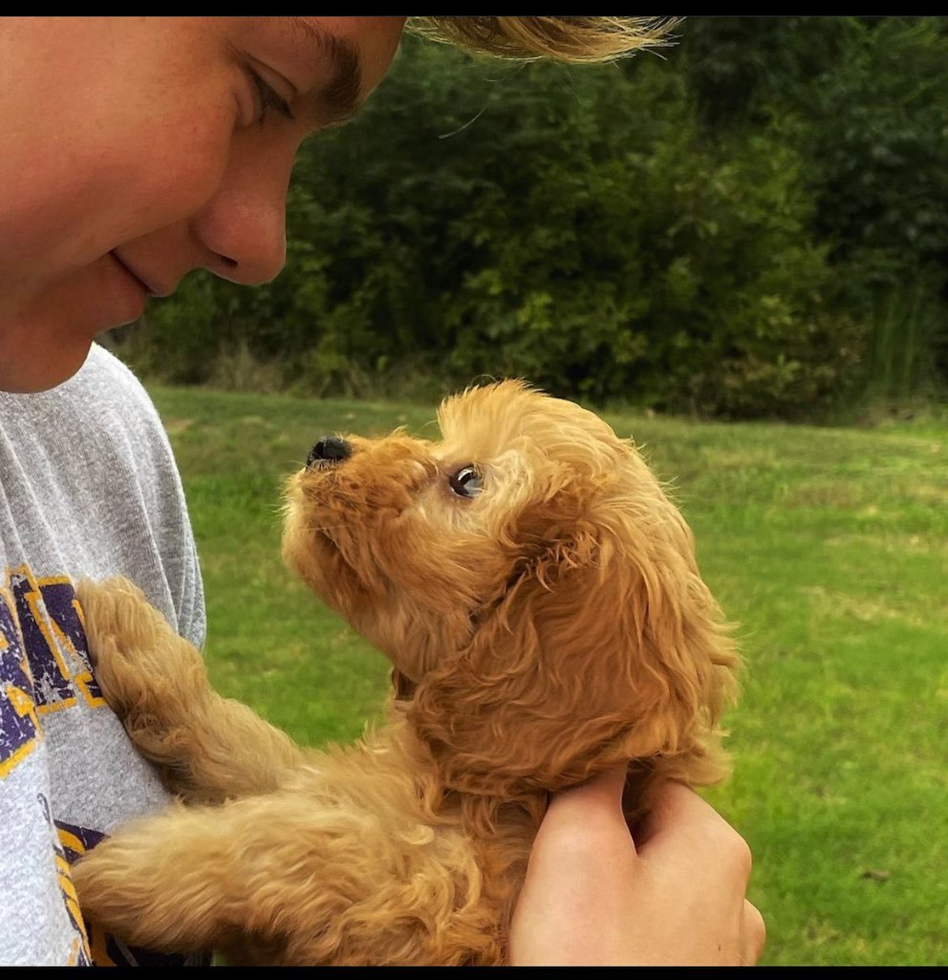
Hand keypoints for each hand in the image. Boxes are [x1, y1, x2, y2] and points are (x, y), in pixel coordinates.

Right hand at [509, 766, 764, 965]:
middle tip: (557, 868)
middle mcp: (736, 898)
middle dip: (605, 844)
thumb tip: (605, 737)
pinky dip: (624, 937)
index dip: (597, 790)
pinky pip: (656, 939)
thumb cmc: (589, 954)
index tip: (559, 814)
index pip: (651, 779)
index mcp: (717, 846)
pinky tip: (593, 950)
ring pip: (653, 891)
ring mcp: (722, 953)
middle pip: (652, 835)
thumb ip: (594, 776)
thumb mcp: (579, 842)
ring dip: (613, 895)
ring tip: (572, 918)